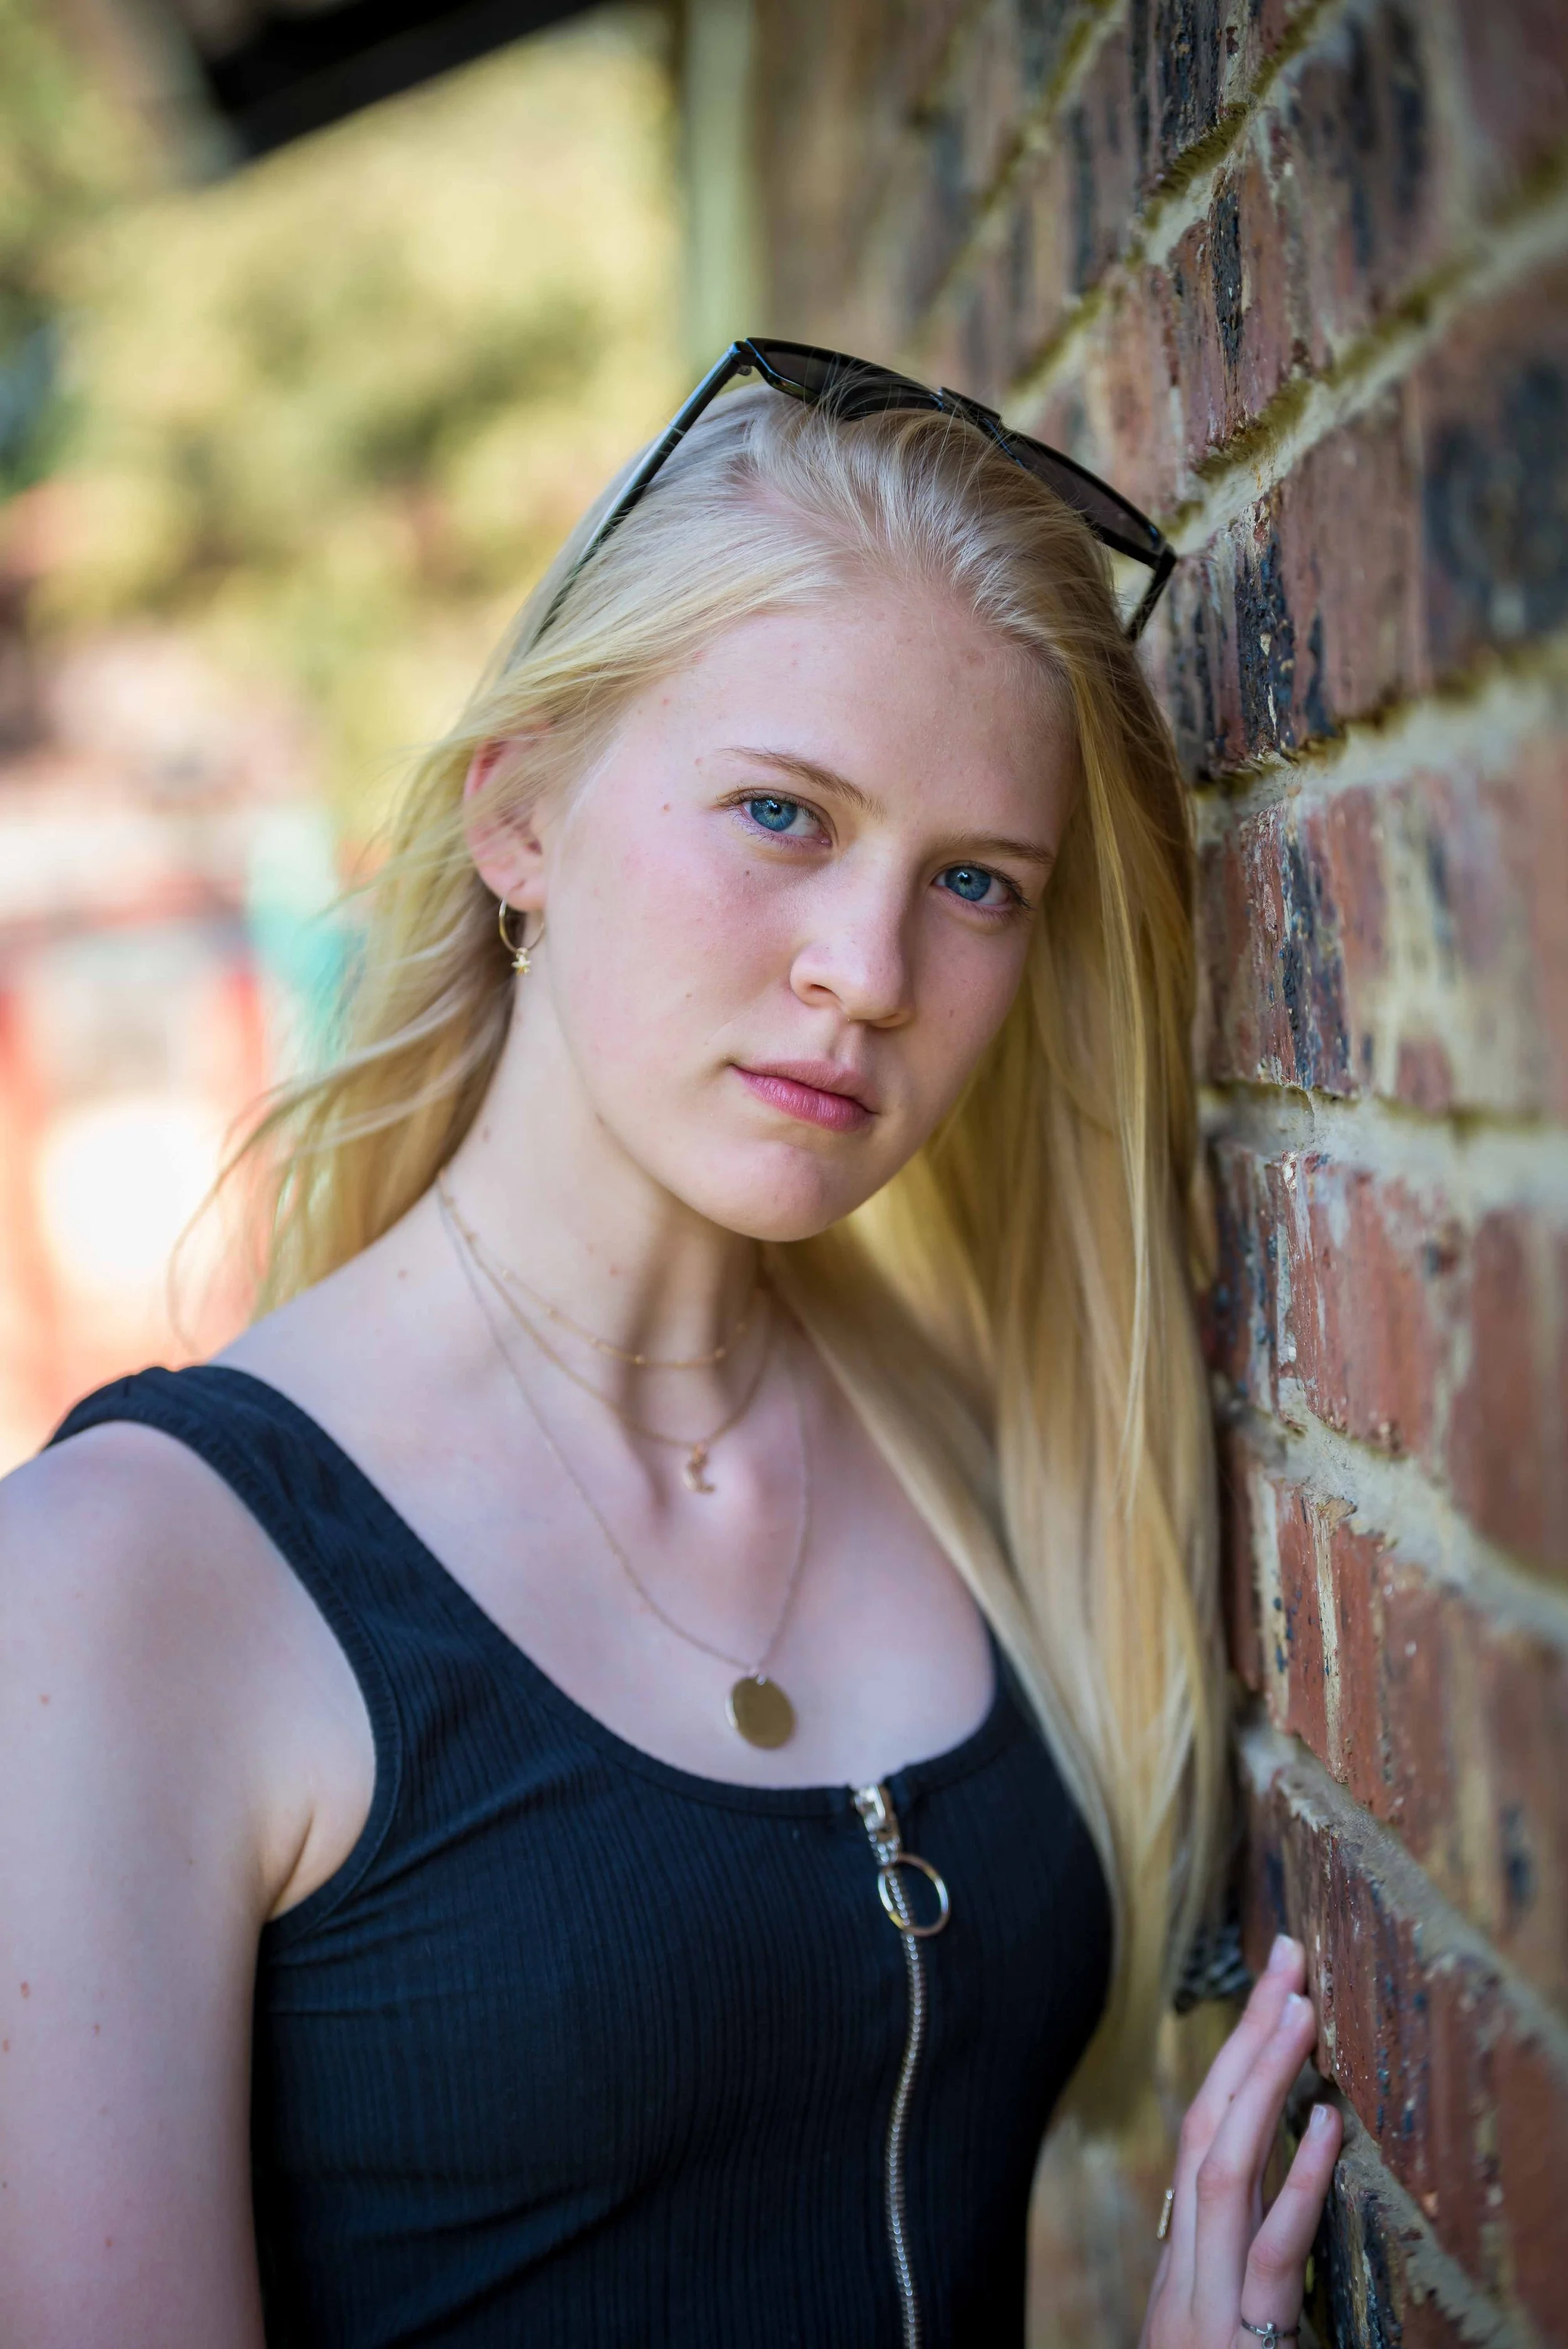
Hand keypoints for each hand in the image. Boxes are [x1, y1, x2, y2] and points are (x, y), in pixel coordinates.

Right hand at [1140, 1934, 1342, 2348]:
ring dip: (1260, 2081)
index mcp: (1180, 2272)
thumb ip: (1237, 2284)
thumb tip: (1276, 2211)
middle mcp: (1183, 2277)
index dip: (1233, 2059)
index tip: (1273, 1990)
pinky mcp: (1235, 2347)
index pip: (1201, 2138)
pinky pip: (1269, 2258)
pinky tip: (1328, 2130)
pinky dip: (1297, 2186)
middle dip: (1245, 2036)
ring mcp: (1201, 2311)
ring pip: (1223, 2169)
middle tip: (1287, 1952)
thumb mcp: (1214, 2348)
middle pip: (1207, 2128)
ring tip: (1300, 2006)